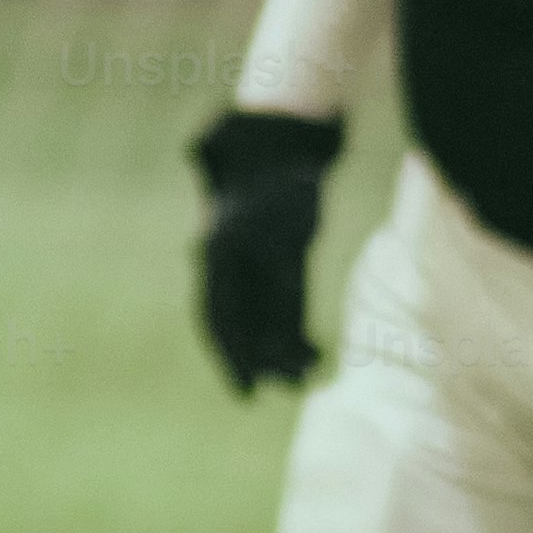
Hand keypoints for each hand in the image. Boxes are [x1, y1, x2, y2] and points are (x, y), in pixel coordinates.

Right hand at [190, 110, 341, 391]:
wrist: (286, 139)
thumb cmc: (282, 176)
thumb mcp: (286, 224)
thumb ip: (283, 274)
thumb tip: (284, 315)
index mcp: (218, 254)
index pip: (220, 316)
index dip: (232, 356)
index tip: (247, 392)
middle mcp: (230, 262)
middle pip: (241, 323)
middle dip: (261, 359)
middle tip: (283, 390)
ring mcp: (251, 259)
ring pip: (262, 316)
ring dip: (281, 348)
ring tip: (304, 377)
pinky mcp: (278, 255)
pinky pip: (281, 301)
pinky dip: (293, 326)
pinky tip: (313, 351)